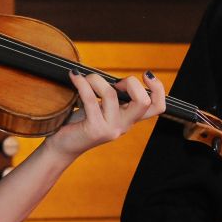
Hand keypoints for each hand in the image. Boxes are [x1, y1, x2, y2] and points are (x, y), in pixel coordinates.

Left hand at [43, 71, 166, 159]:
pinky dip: (81, 83)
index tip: (146, 75)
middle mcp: (124, 125)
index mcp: (129, 118)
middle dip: (131, 83)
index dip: (158, 88)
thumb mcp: (103, 108)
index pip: (157, 107)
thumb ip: (113, 96)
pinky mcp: (94, 129)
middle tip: (115, 83)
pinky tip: (74, 77)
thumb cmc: (81, 122)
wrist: (63, 146)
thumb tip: (112, 75)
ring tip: (85, 78)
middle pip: (143, 102)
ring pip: (111, 95)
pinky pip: (90, 99)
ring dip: (96, 79)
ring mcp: (110, 129)